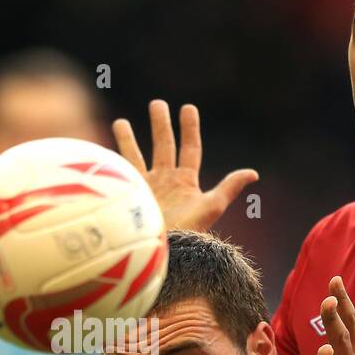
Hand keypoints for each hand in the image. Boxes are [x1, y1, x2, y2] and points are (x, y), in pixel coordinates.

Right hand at [112, 99, 257, 231]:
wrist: (158, 251)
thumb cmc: (188, 232)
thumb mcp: (211, 207)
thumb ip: (229, 188)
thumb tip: (253, 173)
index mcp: (185, 181)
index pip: (190, 149)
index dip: (190, 128)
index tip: (188, 107)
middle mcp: (165, 181)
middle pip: (163, 146)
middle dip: (160, 124)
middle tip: (157, 103)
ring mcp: (145, 188)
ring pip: (135, 156)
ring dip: (128, 138)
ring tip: (120, 122)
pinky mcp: (127, 195)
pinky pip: (118, 172)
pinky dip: (110, 160)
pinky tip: (100, 149)